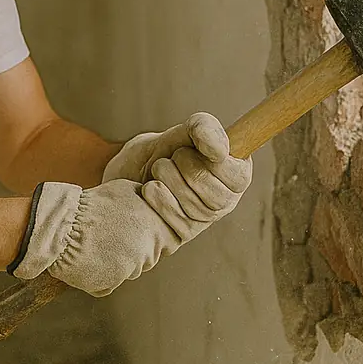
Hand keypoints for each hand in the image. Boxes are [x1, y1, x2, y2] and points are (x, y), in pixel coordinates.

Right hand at [8, 180, 182, 295]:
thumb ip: (150, 204)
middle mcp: (147, 251)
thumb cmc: (92, 205)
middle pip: (149, 257)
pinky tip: (90, 258)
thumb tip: (160, 209)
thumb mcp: (128, 191)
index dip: (152, 236)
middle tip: (112, 235)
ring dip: (118, 261)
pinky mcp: (110, 284)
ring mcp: (129, 270)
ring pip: (129, 269)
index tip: (137, 231)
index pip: (168, 241)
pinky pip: (110, 281)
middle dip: (135, 249)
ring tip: (98, 244)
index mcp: (155, 229)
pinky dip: (101, 273)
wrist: (62, 225)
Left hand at [103, 112, 252, 241]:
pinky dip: (159, 199)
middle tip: (172, 157)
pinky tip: (149, 188)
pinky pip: (178, 221)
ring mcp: (205, 220)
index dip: (215, 161)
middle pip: (217, 195)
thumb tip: (220, 151)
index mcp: (234, 172)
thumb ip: (203, 129)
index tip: (190, 147)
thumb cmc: (159, 152)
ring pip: (197, 208)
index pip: (239, 176)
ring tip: (158, 168)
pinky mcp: (183, 233)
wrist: (123, 176)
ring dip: (170, 180)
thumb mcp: (181, 132)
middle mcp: (226, 200)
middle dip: (187, 168)